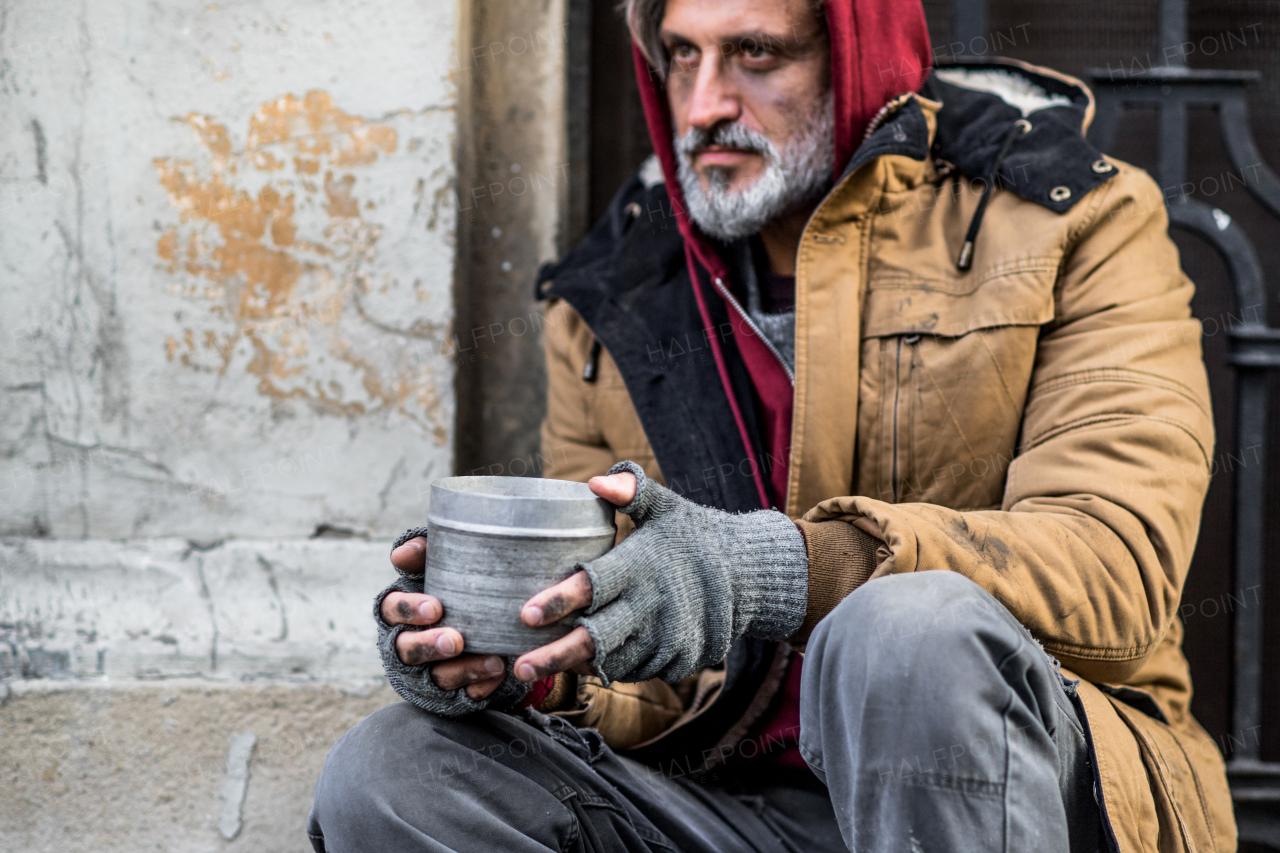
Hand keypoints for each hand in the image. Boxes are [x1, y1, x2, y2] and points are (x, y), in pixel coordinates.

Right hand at [382, 537, 507, 700]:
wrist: (484, 616)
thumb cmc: (452, 584)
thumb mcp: (438, 564)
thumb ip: (422, 553)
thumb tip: (402, 553)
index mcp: (397, 611)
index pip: (391, 609)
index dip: (409, 610)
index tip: (436, 608)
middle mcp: (404, 644)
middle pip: (406, 650)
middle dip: (429, 646)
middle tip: (456, 640)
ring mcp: (425, 673)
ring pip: (436, 678)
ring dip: (464, 670)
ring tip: (494, 661)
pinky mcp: (448, 693)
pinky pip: (462, 696)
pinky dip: (480, 687)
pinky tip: (498, 675)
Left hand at [531, 461, 808, 684]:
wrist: (747, 575)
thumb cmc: (692, 535)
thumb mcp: (666, 506)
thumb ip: (631, 490)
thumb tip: (594, 481)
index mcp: (642, 566)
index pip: (595, 586)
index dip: (559, 601)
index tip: (525, 614)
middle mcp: (654, 607)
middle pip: (597, 639)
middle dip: (555, 655)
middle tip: (519, 667)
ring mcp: (668, 639)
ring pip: (612, 663)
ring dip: (578, 666)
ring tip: (541, 666)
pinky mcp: (679, 661)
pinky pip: (634, 671)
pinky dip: (610, 669)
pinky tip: (588, 661)